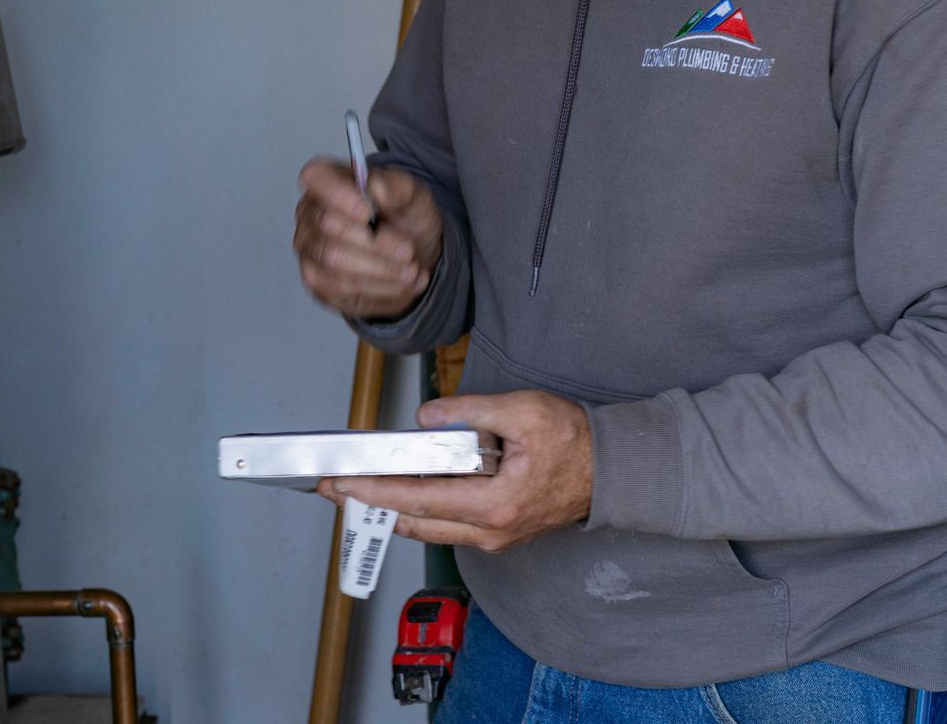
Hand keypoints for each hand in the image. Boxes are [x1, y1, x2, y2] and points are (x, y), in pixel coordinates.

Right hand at [294, 158, 442, 320]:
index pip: (315, 178)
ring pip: (335, 262)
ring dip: (381, 270)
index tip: (368, 212)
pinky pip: (341, 288)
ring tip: (412, 271)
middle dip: (376, 243)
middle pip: (330, 227)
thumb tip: (377, 188)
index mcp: (328, 179)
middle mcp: (311, 213)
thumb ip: (397, 187)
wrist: (411, 254)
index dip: (338, 195)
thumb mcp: (412, 194)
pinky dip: (378, 288)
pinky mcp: (318, 282)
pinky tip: (402, 284)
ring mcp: (310, 249)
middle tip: (408, 251)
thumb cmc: (403, 216)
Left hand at [317, 391, 592, 552]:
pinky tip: (401, 492)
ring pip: (429, 528)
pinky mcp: (498, 530)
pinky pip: (447, 525)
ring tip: (357, 489)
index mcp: (494, 505)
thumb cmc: (575, 441)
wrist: (614, 470)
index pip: (418, 500)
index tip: (340, 483)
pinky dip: (418, 510)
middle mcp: (490, 531)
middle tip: (332, 488)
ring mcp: (495, 536)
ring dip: (390, 509)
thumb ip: (471, 413)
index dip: (374, 490)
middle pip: (414, 523)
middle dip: (370, 505)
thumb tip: (427, 419)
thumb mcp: (523, 411)